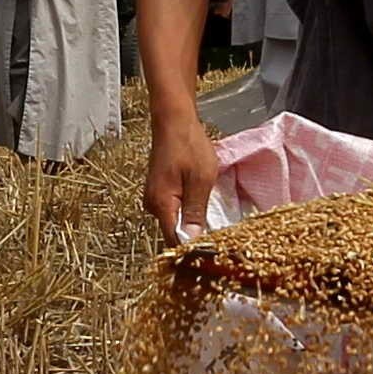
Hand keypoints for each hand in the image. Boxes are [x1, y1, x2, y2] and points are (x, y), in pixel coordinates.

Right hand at [142, 109, 217, 242]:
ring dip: (192, 226)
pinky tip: (203, 210)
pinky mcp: (160, 192)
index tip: (212, 252)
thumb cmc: (189, 145)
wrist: (173, 121)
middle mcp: (153, 206)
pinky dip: (189, 213)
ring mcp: (155, 199)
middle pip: (174, 234)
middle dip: (195, 239)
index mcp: (161, 204)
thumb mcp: (201, 180)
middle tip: (219, 242)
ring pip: (175, 222)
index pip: (174, 241)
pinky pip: (175, 211)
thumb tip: (192, 240)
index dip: (193, 250)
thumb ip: (195, 211)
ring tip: (215, 226)